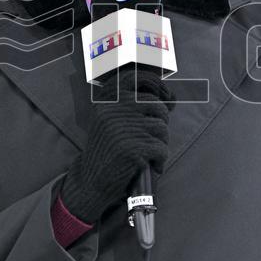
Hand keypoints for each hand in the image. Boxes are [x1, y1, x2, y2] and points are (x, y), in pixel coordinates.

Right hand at [59, 66, 174, 223]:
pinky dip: (160, 160)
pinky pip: (162, 149)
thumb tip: (170, 97)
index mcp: (107, 102)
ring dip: (160, 143)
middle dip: (160, 122)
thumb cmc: (108, 151)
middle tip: (150, 138)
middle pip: (156, 105)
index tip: (165, 98)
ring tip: (147, 153)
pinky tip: (148, 166)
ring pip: (162, 128)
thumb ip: (133, 106)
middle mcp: (113, 112)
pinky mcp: (133, 150)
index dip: (156, 85)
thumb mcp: (111, 121)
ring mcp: (123, 130)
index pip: (137, 78)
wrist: (91, 182)